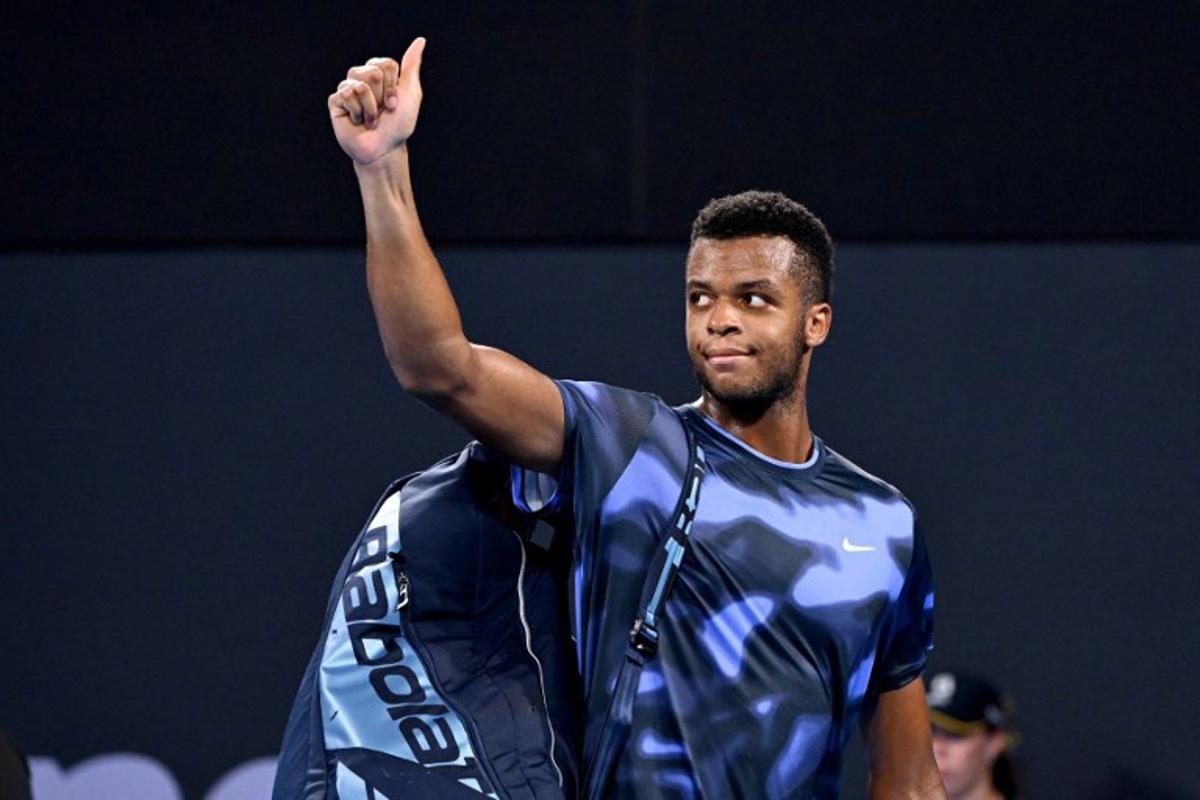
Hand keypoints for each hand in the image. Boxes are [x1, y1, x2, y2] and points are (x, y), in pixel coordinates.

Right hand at [328, 37, 425, 165]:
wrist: (382, 150)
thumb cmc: (398, 126)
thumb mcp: (410, 94)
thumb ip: (412, 66)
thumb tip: (420, 40)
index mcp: (380, 74)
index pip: (386, 64)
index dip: (393, 87)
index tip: (394, 104)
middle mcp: (362, 78)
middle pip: (372, 72)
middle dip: (382, 96)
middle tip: (382, 112)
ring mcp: (348, 88)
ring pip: (359, 84)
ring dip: (370, 107)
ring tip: (370, 119)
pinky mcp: (335, 101)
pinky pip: (345, 94)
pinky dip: (357, 112)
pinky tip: (357, 121)